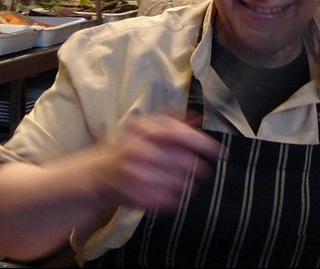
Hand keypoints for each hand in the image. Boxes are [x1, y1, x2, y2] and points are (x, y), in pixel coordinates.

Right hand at [94, 114, 221, 211]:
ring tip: (184, 181)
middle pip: (183, 161)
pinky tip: (172, 192)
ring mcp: (137, 175)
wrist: (99, 173)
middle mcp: (140, 151)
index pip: (179, 135)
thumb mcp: (146, 127)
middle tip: (202, 170)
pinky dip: (175, 198)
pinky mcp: (137, 196)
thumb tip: (198, 118)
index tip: (220, 151)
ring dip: (187, 183)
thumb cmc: (129, 147)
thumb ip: (172, 121)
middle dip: (196, 167)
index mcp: (144, 130)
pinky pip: (168, 200)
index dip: (202, 143)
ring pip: (178, 182)